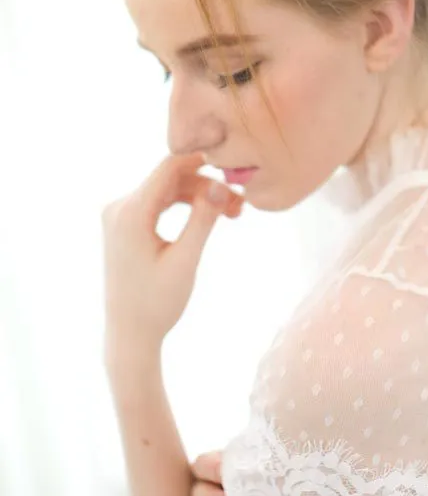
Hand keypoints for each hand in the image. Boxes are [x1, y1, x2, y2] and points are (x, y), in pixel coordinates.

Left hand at [102, 152, 242, 354]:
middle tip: (240, 207)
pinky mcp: (125, 224)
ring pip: (167, 190)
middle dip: (207, 186)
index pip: (169, 167)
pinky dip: (185, 206)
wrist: (129, 334)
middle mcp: (119, 207)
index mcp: (130, 213)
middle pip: (171, 178)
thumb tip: (222, 184)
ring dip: (199, 197)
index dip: (203, 161)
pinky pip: (159, 202)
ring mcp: (120, 215)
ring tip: (232, 215)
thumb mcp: (185, 261)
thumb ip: (203, 220)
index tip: (233, 166)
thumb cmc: (156, 304)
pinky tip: (208, 218)